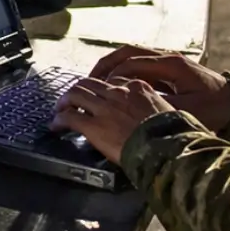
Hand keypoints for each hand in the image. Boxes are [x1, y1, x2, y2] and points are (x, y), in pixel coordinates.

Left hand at [49, 75, 172, 162]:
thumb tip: (154, 116)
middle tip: (71, 99)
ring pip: (75, 94)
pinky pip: (69, 117)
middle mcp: (118, 93)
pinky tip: (56, 126)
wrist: (167, 150)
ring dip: (64, 101)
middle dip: (78, 90)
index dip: (103, 88)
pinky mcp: (93, 126)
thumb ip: (155, 108)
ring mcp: (104, 108)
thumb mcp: (170, 113)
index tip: (100, 95)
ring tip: (59, 109)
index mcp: (138, 88)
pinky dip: (59, 120)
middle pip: (89, 83)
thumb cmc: (174, 136)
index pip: (114, 80)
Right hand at [88, 45, 229, 130]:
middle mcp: (167, 57)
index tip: (101, 89)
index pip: (133, 62)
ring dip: (112, 65)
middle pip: (127, 52)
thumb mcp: (189, 111)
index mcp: (171, 64)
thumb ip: (161, 106)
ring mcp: (166, 59)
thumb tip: (134, 106)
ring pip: (130, 54)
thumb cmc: (215, 108)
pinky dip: (122, 70)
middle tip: (88, 81)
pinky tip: (115, 84)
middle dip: (105, 65)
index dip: (114, 75)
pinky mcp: (167, 67)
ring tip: (96, 81)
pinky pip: (138, 62)